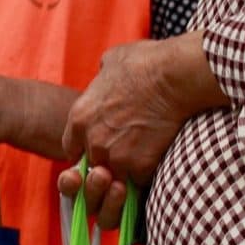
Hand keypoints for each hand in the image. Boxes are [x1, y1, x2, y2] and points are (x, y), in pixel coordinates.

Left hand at [59, 33, 225, 226]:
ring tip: (142, 158)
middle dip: (106, 161)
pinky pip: (139, 181)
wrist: (173, 76)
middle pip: (92, 165)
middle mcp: (92, 141)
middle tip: (126, 152)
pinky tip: (157, 161)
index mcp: (79, 118)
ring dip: (126, 172)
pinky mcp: (139, 166)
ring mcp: (115, 157)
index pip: (71, 149)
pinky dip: (147, 175)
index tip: (99, 147)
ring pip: (114, 178)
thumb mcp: (110, 63)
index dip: (85, 150)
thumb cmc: (144, 63)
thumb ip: (100, 79)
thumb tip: (105, 76)